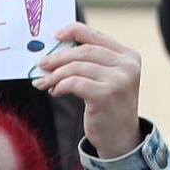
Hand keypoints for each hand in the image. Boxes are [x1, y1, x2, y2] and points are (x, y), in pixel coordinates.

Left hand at [32, 23, 142, 160]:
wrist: (121, 138)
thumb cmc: (108, 106)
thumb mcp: (107, 79)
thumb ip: (91, 62)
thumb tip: (55, 50)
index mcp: (128, 56)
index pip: (97, 35)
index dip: (73, 31)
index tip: (55, 36)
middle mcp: (127, 65)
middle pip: (84, 50)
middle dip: (58, 57)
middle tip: (41, 64)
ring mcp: (119, 80)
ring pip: (76, 66)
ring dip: (55, 74)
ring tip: (44, 83)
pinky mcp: (106, 95)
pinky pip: (74, 83)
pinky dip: (59, 85)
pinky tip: (55, 92)